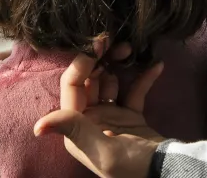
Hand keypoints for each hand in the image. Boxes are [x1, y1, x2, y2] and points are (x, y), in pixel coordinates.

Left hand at [34, 40, 164, 177]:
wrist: (168, 174)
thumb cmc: (133, 166)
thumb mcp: (104, 151)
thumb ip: (75, 130)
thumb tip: (38, 126)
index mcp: (76, 127)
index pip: (72, 86)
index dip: (81, 63)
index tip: (97, 45)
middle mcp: (89, 119)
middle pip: (89, 79)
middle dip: (101, 58)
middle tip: (116, 41)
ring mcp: (111, 115)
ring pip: (110, 80)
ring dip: (119, 63)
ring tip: (131, 48)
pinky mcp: (132, 115)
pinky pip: (134, 90)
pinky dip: (144, 77)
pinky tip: (156, 65)